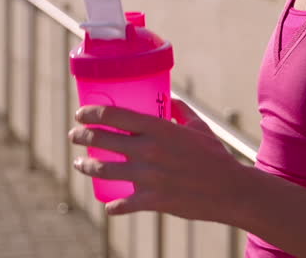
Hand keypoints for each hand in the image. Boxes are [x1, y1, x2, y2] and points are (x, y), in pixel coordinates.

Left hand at [69, 98, 251, 220]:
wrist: (230, 190)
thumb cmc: (215, 156)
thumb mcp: (198, 127)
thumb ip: (181, 111)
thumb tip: (170, 99)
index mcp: (159, 128)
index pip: (116, 115)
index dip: (93, 113)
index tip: (81, 114)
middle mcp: (149, 150)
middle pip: (104, 141)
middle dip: (83, 137)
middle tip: (75, 136)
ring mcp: (149, 177)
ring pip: (105, 171)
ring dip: (87, 166)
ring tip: (79, 163)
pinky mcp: (153, 200)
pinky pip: (124, 204)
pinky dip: (114, 206)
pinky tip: (109, 206)